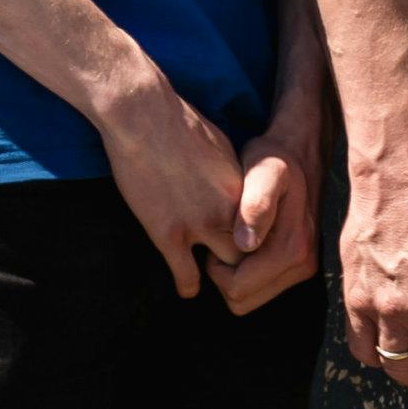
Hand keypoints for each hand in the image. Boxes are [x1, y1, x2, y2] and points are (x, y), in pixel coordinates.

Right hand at [90, 54, 251, 297]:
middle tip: (235, 264)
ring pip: (226, 268)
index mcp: (244, 189)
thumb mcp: (221, 148)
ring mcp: (198, 224)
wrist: (144, 119)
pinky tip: (187, 289)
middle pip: (252, 251)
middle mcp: (229, 211)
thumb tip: (230, 190)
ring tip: (211, 276)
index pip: (264, 228)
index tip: (249, 241)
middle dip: (246, 260)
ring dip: (219, 274)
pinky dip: (188, 286)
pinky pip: (186, 274)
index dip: (256, 237)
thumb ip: (230, 178)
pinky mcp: (167, 233)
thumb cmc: (178, 124)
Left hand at [215, 95, 331, 316]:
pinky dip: (248, 271)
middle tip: (221, 240)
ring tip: (233, 238)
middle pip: (243, 300)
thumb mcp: (265, 171)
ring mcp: (304, 267)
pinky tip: (245, 241)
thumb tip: (245, 245)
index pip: (237, 290)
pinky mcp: (301, 264)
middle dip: (224, 276)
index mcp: (293, 249)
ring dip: (236, 275)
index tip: (216, 238)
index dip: (216, 270)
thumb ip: (256, 205)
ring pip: (251, 297)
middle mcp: (303, 265)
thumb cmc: (275, 158)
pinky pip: (262, 286)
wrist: (302, 149)